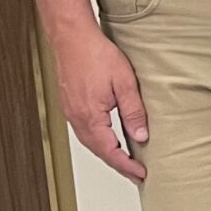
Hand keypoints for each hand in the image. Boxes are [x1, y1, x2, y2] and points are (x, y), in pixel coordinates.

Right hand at [55, 21, 148, 181]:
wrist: (72, 36)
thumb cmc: (96, 54)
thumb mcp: (125, 83)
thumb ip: (133, 111)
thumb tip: (141, 136)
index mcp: (90, 116)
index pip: (110, 151)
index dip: (126, 165)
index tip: (140, 174)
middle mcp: (77, 117)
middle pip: (98, 150)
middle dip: (117, 164)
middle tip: (135, 173)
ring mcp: (70, 111)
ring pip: (89, 142)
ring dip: (107, 153)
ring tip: (125, 160)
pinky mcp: (70, 104)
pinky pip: (84, 130)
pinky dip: (98, 140)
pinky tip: (108, 139)